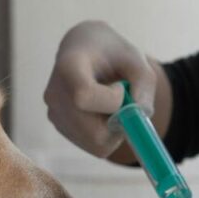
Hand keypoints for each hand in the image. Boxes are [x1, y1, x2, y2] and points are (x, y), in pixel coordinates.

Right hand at [45, 21, 158, 157]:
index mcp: (68, 66)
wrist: (86, 52)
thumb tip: (141, 114)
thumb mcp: (136, 59)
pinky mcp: (60, 127)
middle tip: (124, 102)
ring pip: (95, 143)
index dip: (112, 100)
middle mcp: (54, 93)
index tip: (121, 86)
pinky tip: (102, 112)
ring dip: (114, 130)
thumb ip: (144, 84)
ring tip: (111, 104)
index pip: (83, 96)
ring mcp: (54, 113)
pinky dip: (107, 134)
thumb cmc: (112, 53)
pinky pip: (93, 145)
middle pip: (92, 131)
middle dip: (118, 122)